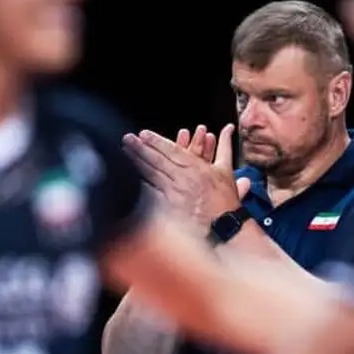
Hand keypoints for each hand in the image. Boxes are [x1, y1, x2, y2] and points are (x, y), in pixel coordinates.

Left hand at [124, 123, 249, 227]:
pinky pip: (153, 191)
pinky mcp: (169, 205)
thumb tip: (228, 128)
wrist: (224, 225)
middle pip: (158, 160)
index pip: (172, 150)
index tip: (143, 134)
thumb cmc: (225, 198)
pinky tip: (131, 174)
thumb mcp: (226, 169)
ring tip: (125, 152)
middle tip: (127, 139)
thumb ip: (225, 146)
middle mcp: (184, 178)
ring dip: (137, 161)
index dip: (156, 141)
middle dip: (141, 148)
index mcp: (197, 167)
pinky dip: (142, 181)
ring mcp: (175, 192)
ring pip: (152, 173)